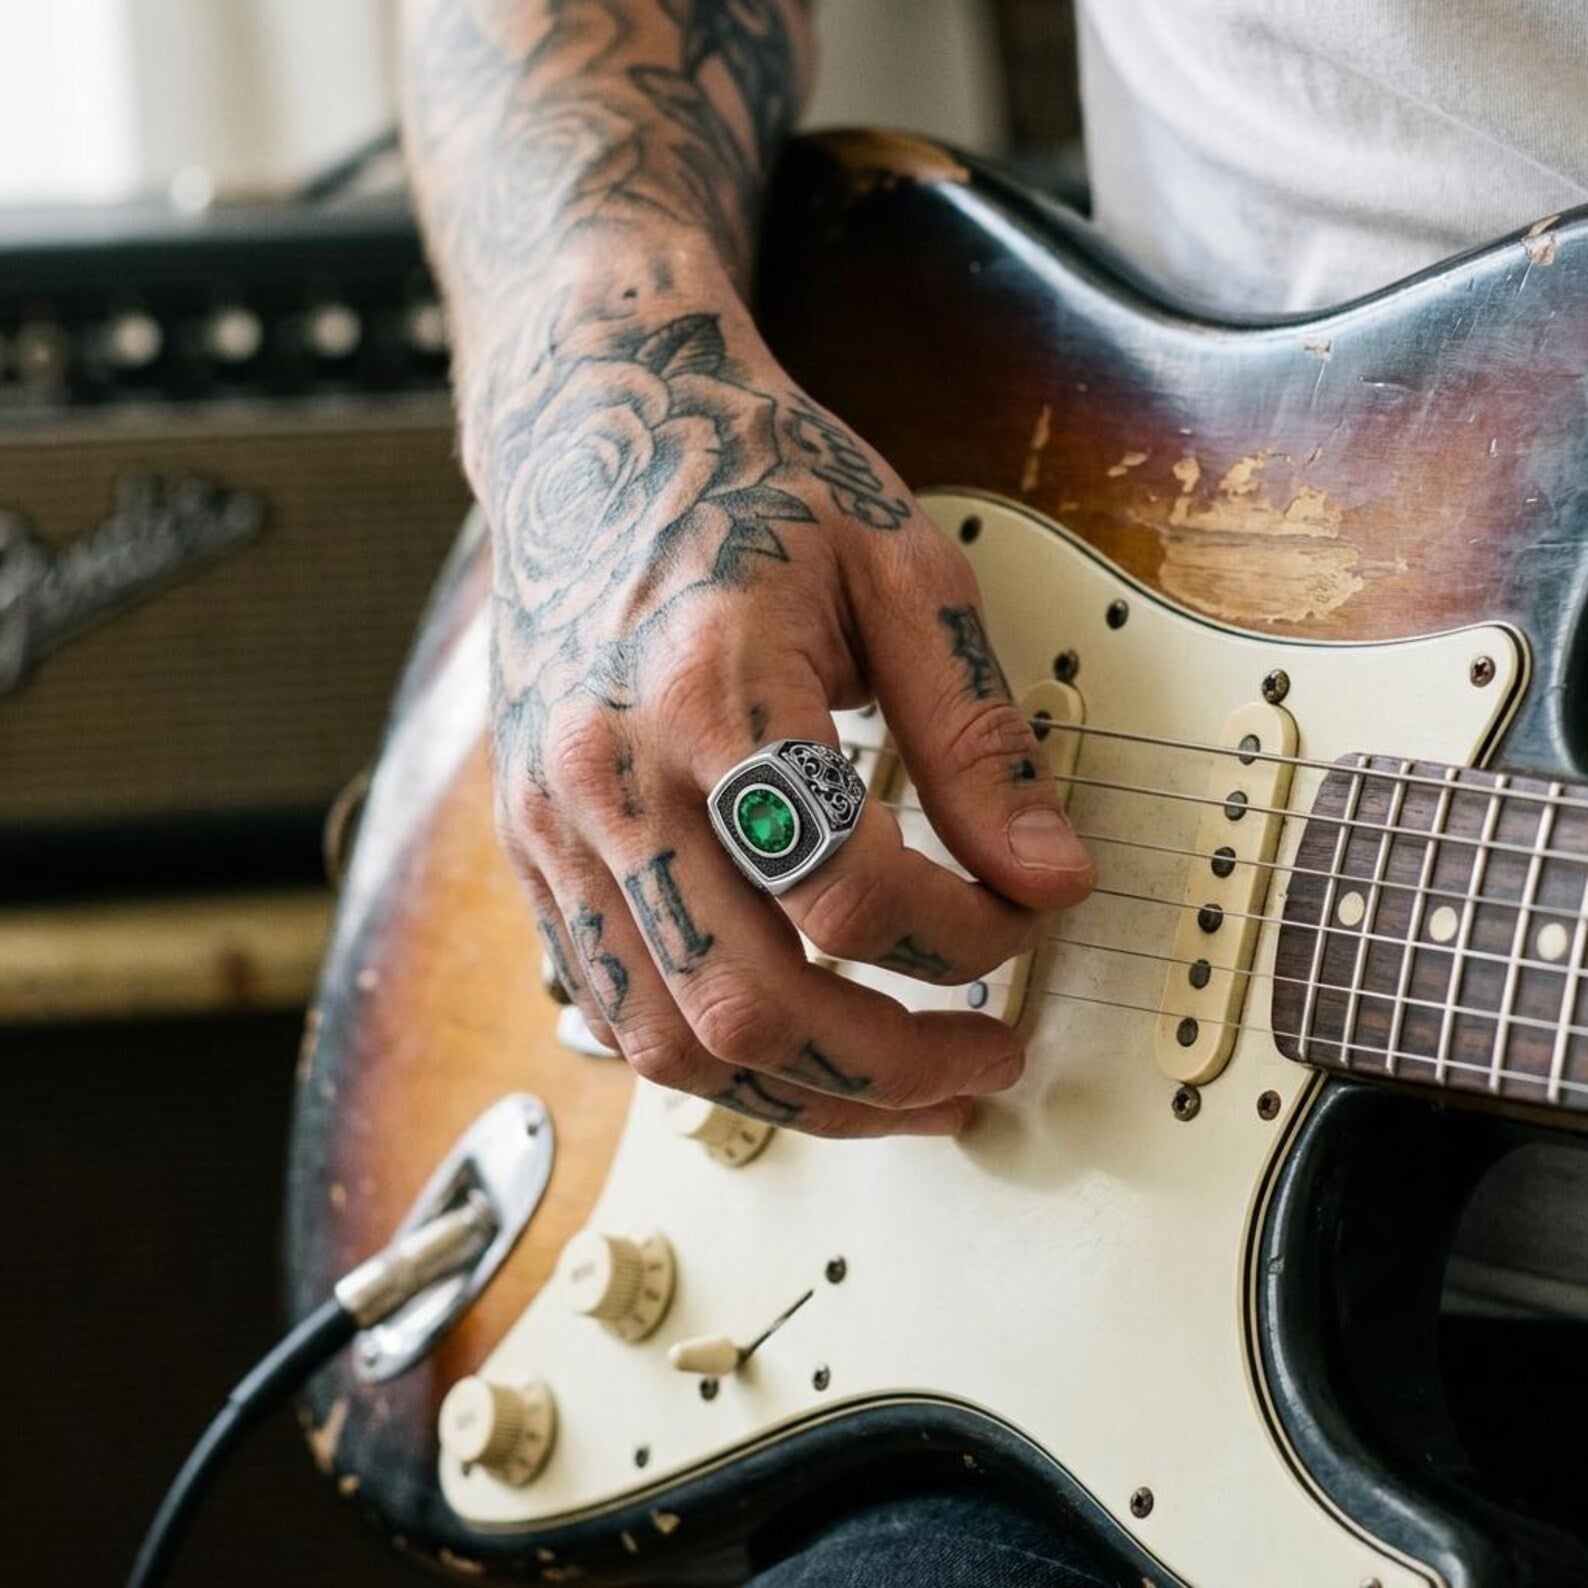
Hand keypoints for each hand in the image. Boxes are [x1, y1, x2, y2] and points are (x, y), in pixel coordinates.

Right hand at [473, 272, 1092, 1137]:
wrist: (595, 440)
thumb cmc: (746, 485)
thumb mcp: (898, 573)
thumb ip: (976, 736)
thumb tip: (1049, 871)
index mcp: (709, 691)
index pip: (846, 890)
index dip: (964, 936)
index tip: (1024, 917)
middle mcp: (611, 777)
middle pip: (753, 1003)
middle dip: (893, 1065)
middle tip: (984, 1061)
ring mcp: (555, 825)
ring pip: (671, 1043)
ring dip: (803, 1093)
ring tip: (900, 1089)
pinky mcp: (533, 849)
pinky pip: (614, 1007)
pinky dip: (714, 1058)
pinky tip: (794, 1042)